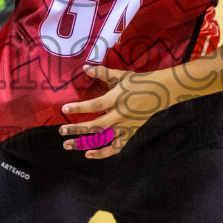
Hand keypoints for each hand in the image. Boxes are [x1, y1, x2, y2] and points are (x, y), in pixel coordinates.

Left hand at [59, 64, 174, 158]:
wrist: (161, 92)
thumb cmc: (138, 81)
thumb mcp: (120, 75)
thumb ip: (101, 72)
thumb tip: (84, 68)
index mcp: (117, 98)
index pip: (96, 105)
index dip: (80, 108)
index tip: (64, 109)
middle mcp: (121, 114)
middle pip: (97, 126)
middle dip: (77, 129)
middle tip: (61, 131)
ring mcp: (126, 126)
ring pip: (104, 139)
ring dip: (85, 143)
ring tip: (68, 145)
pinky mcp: (130, 133)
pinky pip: (116, 147)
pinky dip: (103, 153)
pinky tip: (88, 154)